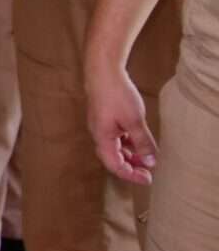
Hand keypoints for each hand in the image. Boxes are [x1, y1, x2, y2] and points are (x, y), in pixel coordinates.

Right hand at [86, 58, 156, 184]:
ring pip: (115, 148)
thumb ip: (143, 143)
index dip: (131, 175)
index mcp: (103, 138)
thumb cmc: (116, 95)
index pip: (115, 166)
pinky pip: (116, 137)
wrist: (102, 71)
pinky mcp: (105, 118)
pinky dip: (127, 143)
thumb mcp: (135, 121)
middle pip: (113, 159)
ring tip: (147, 158)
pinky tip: (138, 141)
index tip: (148, 179)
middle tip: (149, 172)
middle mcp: (99, 135)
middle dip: (131, 167)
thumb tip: (151, 161)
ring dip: (130, 155)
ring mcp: (101, 126)